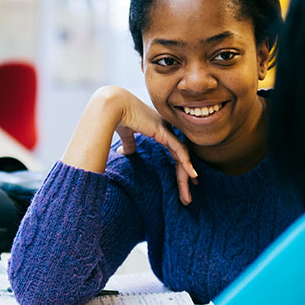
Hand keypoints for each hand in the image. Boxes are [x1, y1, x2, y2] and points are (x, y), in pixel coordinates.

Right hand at [63, 86, 197, 204]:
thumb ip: (130, 143)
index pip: (174, 151)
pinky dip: (187, 163)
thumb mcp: (126, 134)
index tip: (184, 182)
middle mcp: (166, 129)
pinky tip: (192, 176)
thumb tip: (125, 152)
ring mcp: (166, 130)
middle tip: (186, 197)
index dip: (180, 167)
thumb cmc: (117, 117)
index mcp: (159, 129)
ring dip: (186, 177)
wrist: (113, 107)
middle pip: (180, 157)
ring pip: (182, 157)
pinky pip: (179, 150)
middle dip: (184, 178)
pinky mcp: (163, 132)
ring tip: (188, 195)